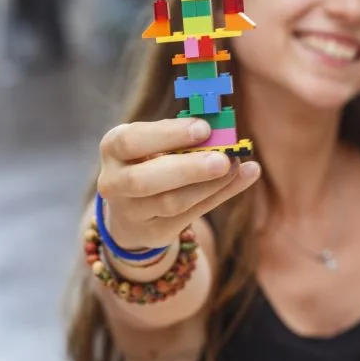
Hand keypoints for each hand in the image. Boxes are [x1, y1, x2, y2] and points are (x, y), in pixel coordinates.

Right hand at [97, 118, 259, 250]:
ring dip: (209, 185)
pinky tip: (246, 176)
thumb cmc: (151, 161)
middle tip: (223, 159)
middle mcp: (114, 182)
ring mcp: (132, 212)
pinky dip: (221, 194)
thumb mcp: (155, 143)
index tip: (204, 128)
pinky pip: (191, 215)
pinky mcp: (156, 232)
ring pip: (172, 202)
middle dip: (188, 169)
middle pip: (146, 181)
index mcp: (113, 149)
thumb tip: (224, 129)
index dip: (168, 134)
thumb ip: (183, 137)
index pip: (132, 141)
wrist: (132, 209)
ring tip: (236, 166)